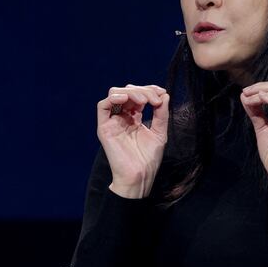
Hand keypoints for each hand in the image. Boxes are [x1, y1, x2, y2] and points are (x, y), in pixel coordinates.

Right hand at [97, 83, 169, 197]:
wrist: (140, 176)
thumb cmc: (149, 159)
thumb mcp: (159, 132)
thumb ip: (161, 113)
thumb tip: (164, 94)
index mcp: (134, 118)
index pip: (138, 96)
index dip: (149, 90)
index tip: (161, 93)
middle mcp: (122, 118)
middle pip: (127, 92)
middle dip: (143, 91)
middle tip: (155, 100)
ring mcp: (112, 122)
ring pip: (115, 94)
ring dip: (131, 92)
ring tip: (144, 101)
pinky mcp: (104, 128)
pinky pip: (102, 106)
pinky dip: (114, 98)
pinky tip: (126, 99)